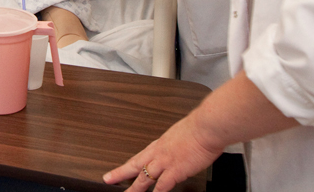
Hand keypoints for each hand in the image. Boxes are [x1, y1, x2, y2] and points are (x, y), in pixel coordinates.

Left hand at [103, 111, 222, 190]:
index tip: (119, 169)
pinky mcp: (175, 170)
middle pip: (134, 165)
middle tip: (108, 179)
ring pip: (144, 178)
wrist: (205, 128)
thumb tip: (177, 148)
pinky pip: (162, 186)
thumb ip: (175, 144)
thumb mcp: (180, 135)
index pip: (139, 156)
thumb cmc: (197, 129)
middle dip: (120, 173)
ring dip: (134, 188)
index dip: (128, 165)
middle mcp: (158, 153)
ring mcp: (165, 162)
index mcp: (159, 144)